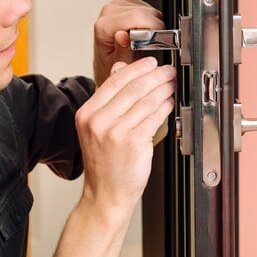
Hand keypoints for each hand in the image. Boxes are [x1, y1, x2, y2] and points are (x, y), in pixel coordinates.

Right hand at [75, 57, 175, 218]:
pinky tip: (169, 103)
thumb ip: (108, 99)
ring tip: (171, 85)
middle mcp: (98, 121)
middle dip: (154, 75)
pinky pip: (154, 116)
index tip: (149, 62)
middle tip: (167, 71)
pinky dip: (165, 106)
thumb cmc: (104, 164)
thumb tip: (119, 69)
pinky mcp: (133, 141)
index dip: (135, 68)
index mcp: (86, 114)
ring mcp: (115, 131)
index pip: (113, 81)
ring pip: (146, 100)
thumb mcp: (97, 128)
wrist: (105, 195)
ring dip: (163, 89)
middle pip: (132, 87)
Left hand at [93, 0, 164, 85]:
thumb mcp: (119, 66)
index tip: (156, 42)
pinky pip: (148, 8)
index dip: (153, 28)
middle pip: (145, 12)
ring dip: (152, 25)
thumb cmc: (111, 65)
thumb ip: (122, 52)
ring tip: (143, 40)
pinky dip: (150, 20)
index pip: (138, 17)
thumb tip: (123, 35)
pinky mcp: (126, 2)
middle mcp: (109, 11)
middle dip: (154, 28)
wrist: (106, 63)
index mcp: (104, 26)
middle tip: (149, 45)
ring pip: (149, 9)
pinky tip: (142, 32)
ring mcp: (117, 4)